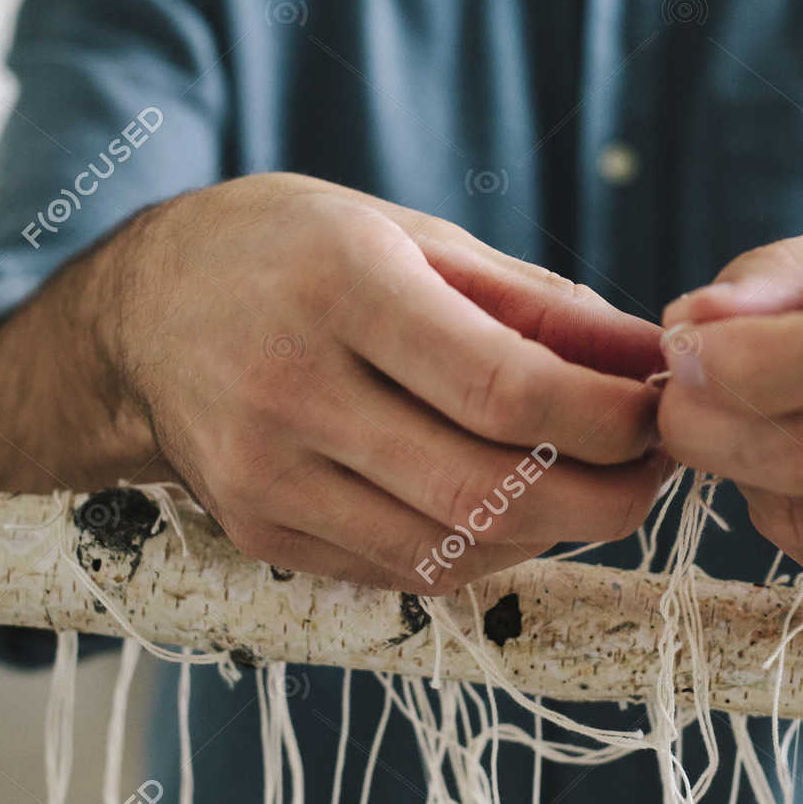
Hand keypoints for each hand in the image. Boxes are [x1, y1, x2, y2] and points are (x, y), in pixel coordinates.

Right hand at [109, 173, 664, 590]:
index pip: (504, 387)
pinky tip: (516, 508)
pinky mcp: (261, 532)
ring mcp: (268, 475)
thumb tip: (647, 358)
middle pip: (486, 489)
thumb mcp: (410, 234)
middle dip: (604, 496)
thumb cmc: (290, 252)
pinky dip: (485, 549)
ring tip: (596, 484)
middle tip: (655, 469)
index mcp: (340, 288)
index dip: (608, 418)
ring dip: (553, 531)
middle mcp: (292, 389)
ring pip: (452, 548)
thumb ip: (534, 303)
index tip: (662, 412)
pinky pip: (406, 569)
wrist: (140, 314)